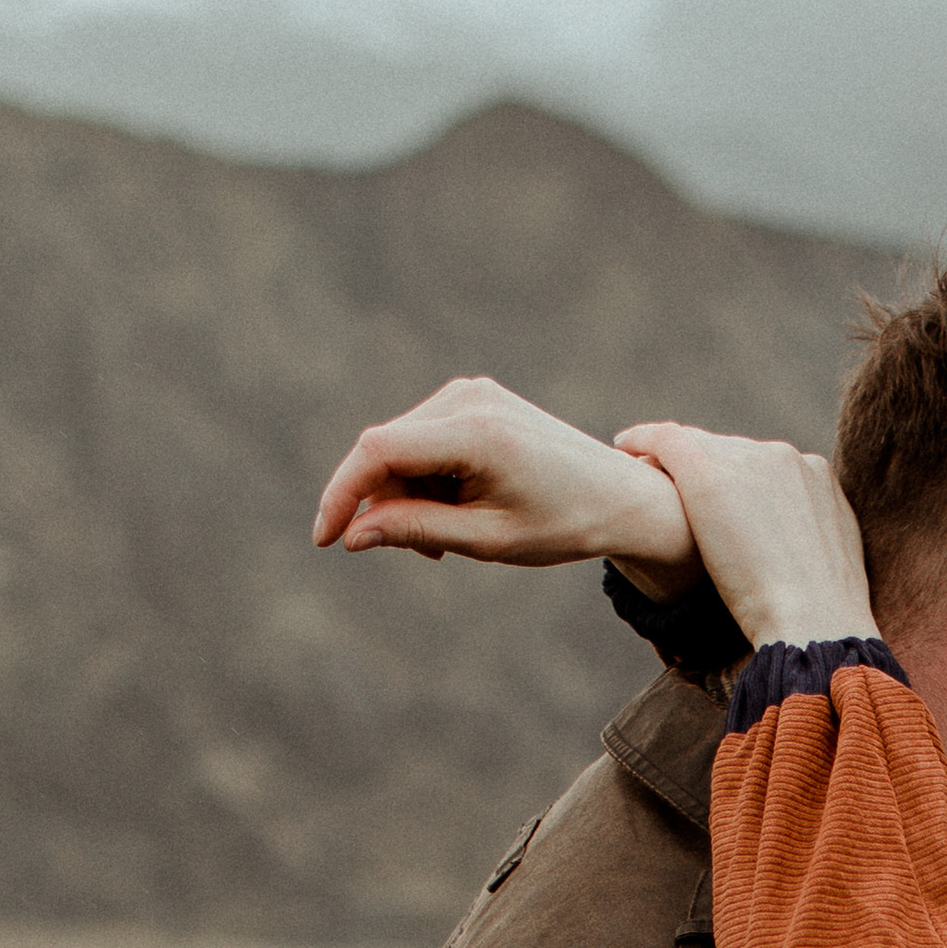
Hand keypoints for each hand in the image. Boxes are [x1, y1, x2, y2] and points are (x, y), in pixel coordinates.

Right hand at [311, 377, 700, 588]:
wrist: (621, 496)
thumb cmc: (563, 524)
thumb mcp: (487, 539)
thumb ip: (416, 531)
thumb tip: (352, 534)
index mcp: (477, 432)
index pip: (379, 451)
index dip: (342, 494)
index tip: (325, 540)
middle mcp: (469, 399)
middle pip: (385, 453)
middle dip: (388, 506)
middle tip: (430, 554)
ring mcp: (471, 394)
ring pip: (400, 449)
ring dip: (410, 496)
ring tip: (455, 535)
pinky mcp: (474, 399)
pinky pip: (422, 441)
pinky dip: (426, 480)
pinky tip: (459, 507)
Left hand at [616, 425, 877, 650]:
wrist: (810, 619)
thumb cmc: (816, 617)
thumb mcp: (824, 573)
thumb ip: (804, 552)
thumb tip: (786, 565)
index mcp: (818, 480)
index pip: (767, 470)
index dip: (738, 486)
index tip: (716, 506)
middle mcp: (786, 458)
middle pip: (733, 454)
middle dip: (707, 470)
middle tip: (671, 487)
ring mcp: (748, 458)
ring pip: (700, 447)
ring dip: (674, 458)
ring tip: (642, 467)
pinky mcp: (708, 468)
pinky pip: (667, 440)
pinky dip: (642, 440)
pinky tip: (623, 446)